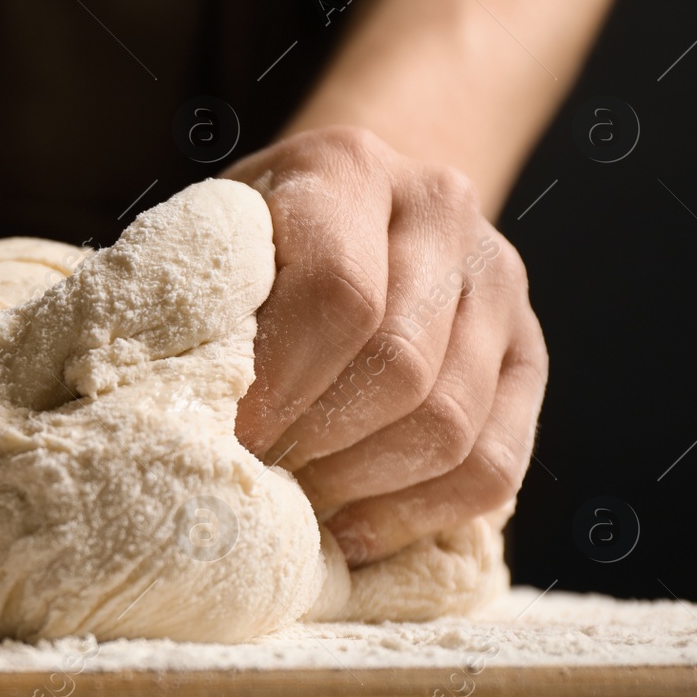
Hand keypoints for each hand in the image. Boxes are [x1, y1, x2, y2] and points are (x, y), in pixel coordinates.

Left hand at [222, 126, 546, 566]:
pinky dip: (420, 514)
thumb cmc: (257, 240)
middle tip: (259, 476)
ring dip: (363, 484)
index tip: (231, 435)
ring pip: (450, 424)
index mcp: (346, 168)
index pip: (337, 293)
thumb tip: (169, 407)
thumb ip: (196, 299)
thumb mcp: (216, 240)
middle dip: (318, 442)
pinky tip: (353, 528)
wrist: (352, 208)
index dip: (282, 383)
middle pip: (399, 365)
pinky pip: (494, 464)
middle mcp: (440, 210)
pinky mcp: (528, 352)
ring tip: (298, 501)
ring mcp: (497, 281)